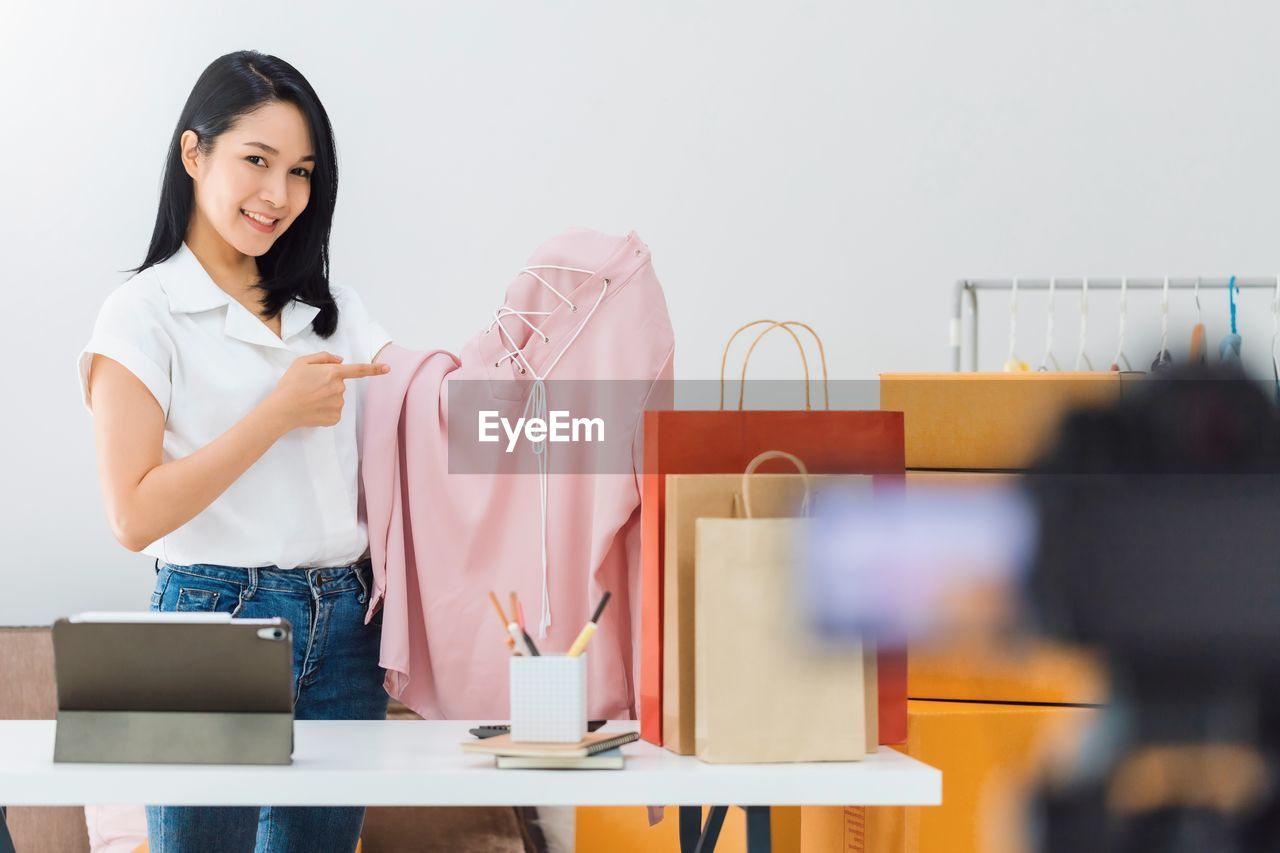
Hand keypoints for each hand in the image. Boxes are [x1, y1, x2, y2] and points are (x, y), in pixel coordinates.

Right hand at [264, 351, 389, 431]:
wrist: (281, 410)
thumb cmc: (290, 385)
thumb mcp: (302, 362)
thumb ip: (324, 358)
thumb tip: (340, 360)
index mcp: (333, 373)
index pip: (358, 370)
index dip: (374, 369)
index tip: (388, 368)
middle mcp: (339, 389)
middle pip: (339, 384)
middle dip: (328, 384)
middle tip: (309, 388)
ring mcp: (338, 405)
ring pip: (337, 398)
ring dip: (326, 398)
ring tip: (309, 399)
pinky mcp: (335, 418)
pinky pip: (334, 411)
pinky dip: (325, 410)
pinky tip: (312, 410)